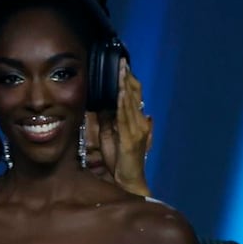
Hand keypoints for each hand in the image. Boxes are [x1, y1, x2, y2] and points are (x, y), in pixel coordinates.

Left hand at [98, 59, 152, 196]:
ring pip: (130, 104)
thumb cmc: (120, 160)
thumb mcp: (111, 135)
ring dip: (125, 87)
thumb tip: (102, 105)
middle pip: (134, 97)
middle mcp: (140, 124)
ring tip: (122, 72)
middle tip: (122, 63)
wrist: (129, 180)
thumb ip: (109, 120)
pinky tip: (120, 93)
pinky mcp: (131, 139)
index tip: (123, 66)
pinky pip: (126, 118)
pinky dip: (123, 105)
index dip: (129, 81)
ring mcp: (137, 131)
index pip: (134, 97)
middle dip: (128, 79)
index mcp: (136, 122)